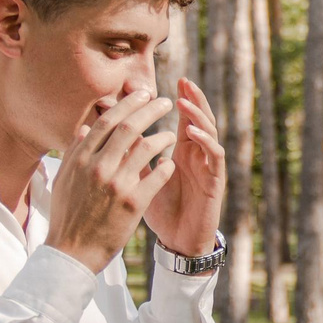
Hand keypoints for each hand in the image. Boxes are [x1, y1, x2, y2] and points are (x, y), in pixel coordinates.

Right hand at [45, 88, 176, 272]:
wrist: (72, 253)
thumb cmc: (67, 215)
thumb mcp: (64, 181)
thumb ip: (74, 152)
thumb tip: (84, 128)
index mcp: (81, 159)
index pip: (107, 121)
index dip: (128, 104)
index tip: (143, 94)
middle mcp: (98, 167)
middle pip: (130, 127)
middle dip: (151, 109)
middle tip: (165, 102)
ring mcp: (117, 184)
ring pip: (148, 147)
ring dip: (163, 136)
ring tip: (173, 134)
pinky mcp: (134, 203)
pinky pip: (158, 176)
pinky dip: (166, 166)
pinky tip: (171, 163)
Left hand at [143, 78, 225, 261]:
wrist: (178, 241)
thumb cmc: (160, 210)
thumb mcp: (141, 177)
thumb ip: (130, 152)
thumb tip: (106, 129)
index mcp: (182, 151)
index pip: (181, 117)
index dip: (175, 99)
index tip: (165, 81)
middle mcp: (197, 154)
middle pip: (200, 118)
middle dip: (193, 98)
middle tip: (183, 80)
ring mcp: (208, 166)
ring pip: (210, 132)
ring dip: (198, 115)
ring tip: (183, 101)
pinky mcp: (215, 181)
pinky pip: (214, 156)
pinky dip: (205, 141)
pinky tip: (191, 131)